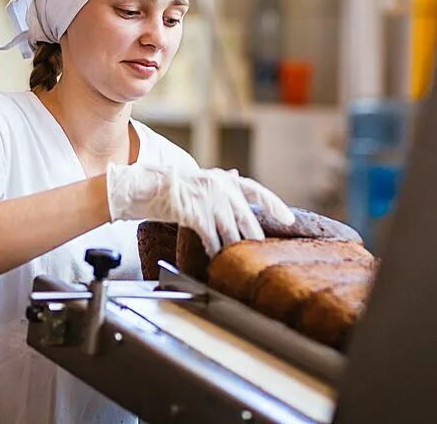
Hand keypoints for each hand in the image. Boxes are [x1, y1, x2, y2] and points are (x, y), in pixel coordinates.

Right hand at [106, 163, 293, 255]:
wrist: (147, 187)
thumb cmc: (174, 187)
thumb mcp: (202, 180)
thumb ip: (222, 183)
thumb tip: (239, 177)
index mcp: (225, 179)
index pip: (256, 191)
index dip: (275, 205)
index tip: (289, 220)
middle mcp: (221, 186)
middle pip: (246, 218)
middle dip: (253, 238)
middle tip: (259, 252)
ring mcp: (209, 199)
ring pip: (230, 231)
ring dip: (233, 247)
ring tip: (234, 259)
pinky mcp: (196, 213)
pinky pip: (211, 237)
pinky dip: (213, 248)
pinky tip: (213, 255)